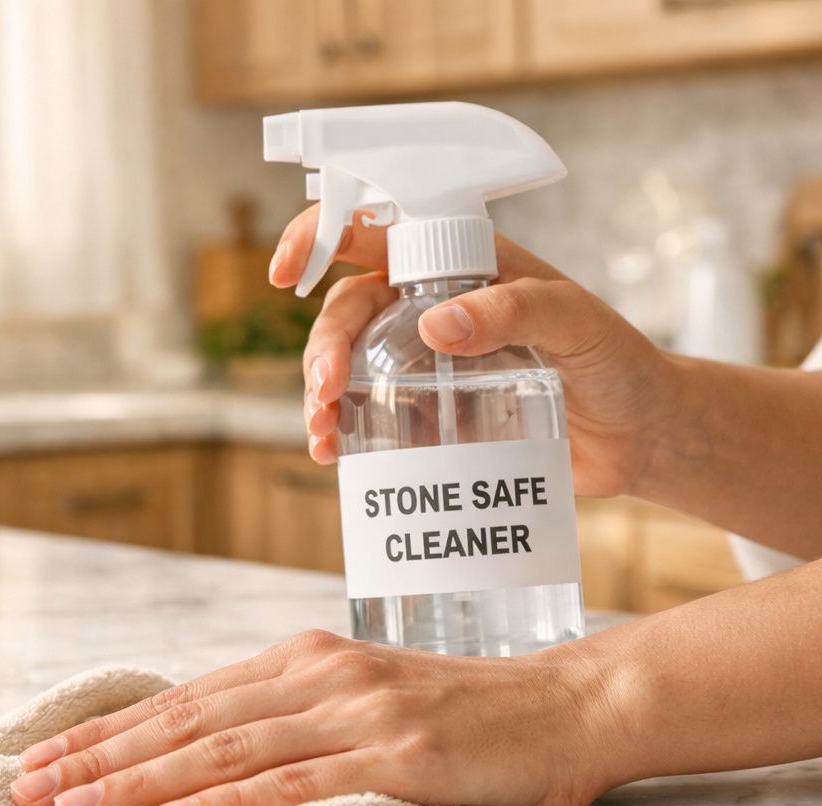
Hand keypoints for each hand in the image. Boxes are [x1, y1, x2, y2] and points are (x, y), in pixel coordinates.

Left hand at [8, 630, 614, 805]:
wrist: (566, 705)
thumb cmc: (461, 713)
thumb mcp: (359, 700)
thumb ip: (287, 717)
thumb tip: (202, 753)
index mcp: (299, 660)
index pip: (182, 699)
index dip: (108, 730)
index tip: (44, 758)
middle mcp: (315, 674)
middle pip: (185, 720)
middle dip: (98, 756)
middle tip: (27, 787)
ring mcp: (354, 710)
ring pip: (223, 750)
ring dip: (138, 782)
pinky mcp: (396, 752)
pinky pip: (296, 781)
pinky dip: (228, 802)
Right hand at [271, 205, 679, 498]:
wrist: (640, 436)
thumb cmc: (619, 363)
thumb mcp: (578, 323)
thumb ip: (515, 310)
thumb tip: (437, 325)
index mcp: (462, 262)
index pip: (378, 229)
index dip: (320, 237)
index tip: (286, 271)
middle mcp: (432, 303)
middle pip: (348, 308)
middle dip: (322, 348)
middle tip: (324, 392)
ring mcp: (426, 360)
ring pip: (347, 362)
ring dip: (320, 394)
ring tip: (323, 435)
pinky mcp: (429, 411)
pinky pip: (368, 412)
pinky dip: (342, 431)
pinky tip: (334, 455)